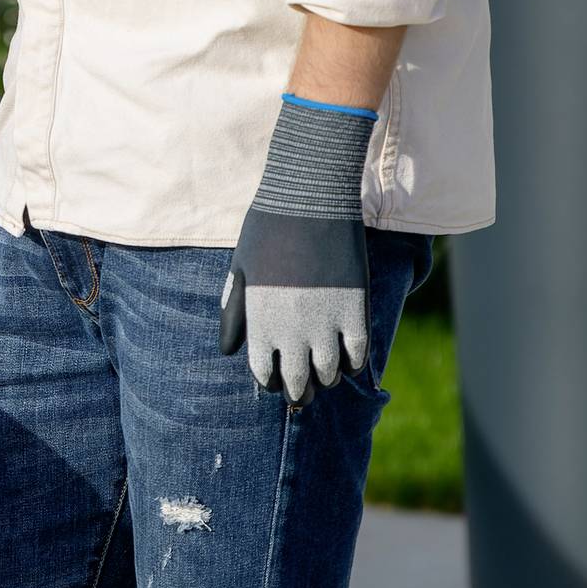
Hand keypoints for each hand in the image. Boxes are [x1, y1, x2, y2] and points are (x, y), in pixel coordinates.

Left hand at [218, 95, 376, 401]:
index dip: (272, 381)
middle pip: (298, 383)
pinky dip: (353, 363)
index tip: (278, 377)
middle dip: (300, 391)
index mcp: (259, 321)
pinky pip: (358, 355)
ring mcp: (326, 321)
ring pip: (329, 375)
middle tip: (304, 391)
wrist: (310, 196)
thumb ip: (234, 313)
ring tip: (326, 371)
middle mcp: (291, 329)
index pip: (265, 375)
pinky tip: (348, 356)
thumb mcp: (239, 270)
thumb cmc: (268, 228)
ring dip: (327, 378)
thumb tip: (228, 350)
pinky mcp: (355, 309)